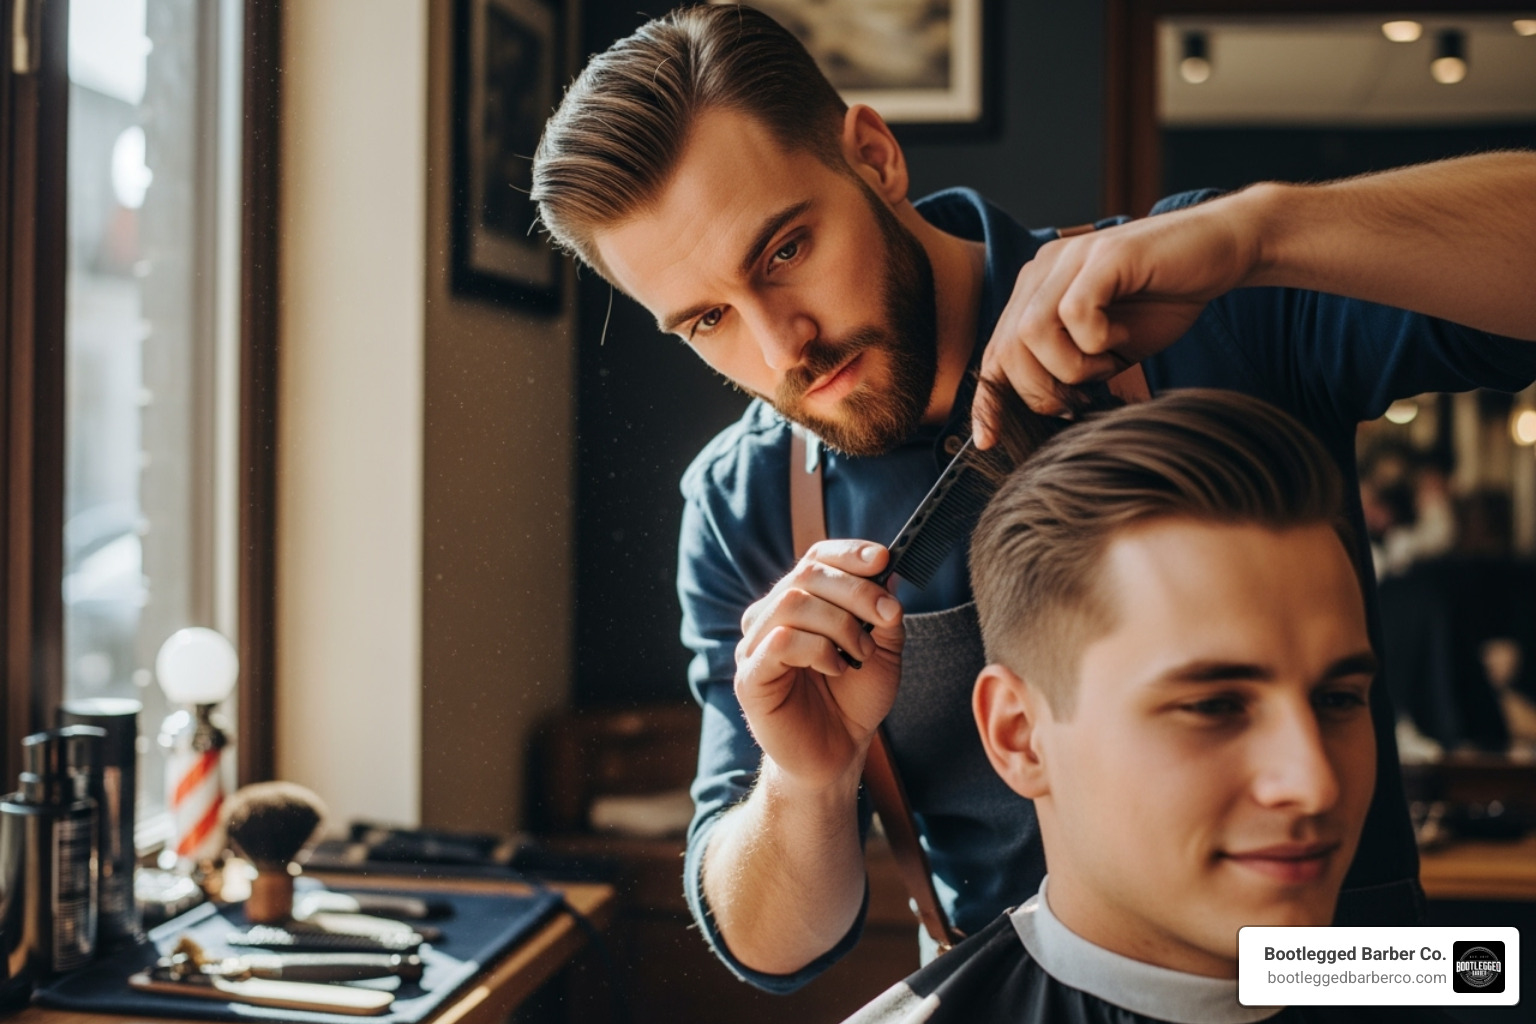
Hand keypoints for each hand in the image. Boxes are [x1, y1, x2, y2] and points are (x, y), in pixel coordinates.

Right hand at [734, 539, 903, 793]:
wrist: (837, 755)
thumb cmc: (853, 701)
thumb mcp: (884, 651)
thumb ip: (884, 614)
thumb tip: (888, 576)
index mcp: (801, 602)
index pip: (816, 557)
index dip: (849, 552)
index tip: (884, 559)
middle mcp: (772, 616)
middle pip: (806, 574)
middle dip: (856, 590)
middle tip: (886, 616)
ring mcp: (755, 645)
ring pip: (792, 603)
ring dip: (840, 624)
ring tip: (861, 653)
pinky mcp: (749, 677)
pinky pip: (779, 642)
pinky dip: (818, 649)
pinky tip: (836, 668)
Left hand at [973, 202, 1261, 440]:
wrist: (1221, 250)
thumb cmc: (1164, 300)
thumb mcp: (1107, 348)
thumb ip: (1071, 369)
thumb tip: (1046, 413)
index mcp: (1036, 291)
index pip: (995, 351)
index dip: (988, 399)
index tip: (990, 440)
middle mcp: (1045, 270)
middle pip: (1006, 347)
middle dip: (1037, 390)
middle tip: (1077, 397)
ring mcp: (1072, 258)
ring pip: (1032, 332)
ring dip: (1070, 366)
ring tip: (1106, 364)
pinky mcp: (1104, 255)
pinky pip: (1074, 312)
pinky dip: (1095, 341)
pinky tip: (1123, 336)